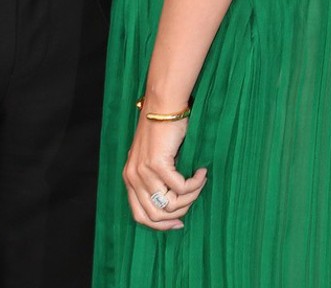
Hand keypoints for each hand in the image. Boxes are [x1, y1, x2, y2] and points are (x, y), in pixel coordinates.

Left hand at [122, 115, 206, 229]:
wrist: (164, 105)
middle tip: (193, 198)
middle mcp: (132, 177)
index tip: (179, 223)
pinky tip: (202, 172)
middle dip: (179, 213)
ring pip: (171, 204)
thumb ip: (155, 182)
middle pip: (156, 216)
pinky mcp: (157, 164)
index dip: (161, 225)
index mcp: (129, 178)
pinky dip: (196, 184)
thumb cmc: (162, 130)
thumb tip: (174, 210)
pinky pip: (181, 188)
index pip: (140, 216)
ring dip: (191, 197)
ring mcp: (143, 171)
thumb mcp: (152, 159)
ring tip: (199, 182)